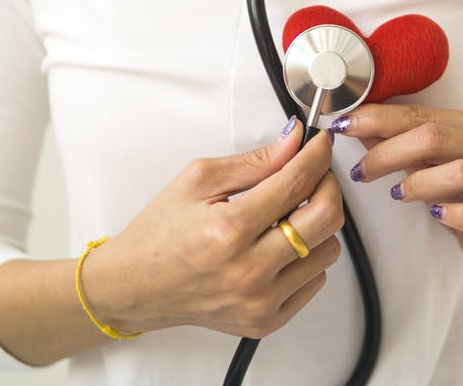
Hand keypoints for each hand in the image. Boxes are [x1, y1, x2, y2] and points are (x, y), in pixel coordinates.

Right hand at [80, 118, 343, 338]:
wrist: (135, 286)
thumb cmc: (160, 233)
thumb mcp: (198, 180)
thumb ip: (254, 161)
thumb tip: (294, 142)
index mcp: (229, 229)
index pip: (296, 182)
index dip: (316, 156)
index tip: (320, 144)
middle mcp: (249, 270)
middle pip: (326, 218)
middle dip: (328, 186)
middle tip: (314, 174)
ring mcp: (260, 300)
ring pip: (328, 251)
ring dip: (317, 224)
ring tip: (289, 214)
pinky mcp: (267, 320)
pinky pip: (315, 281)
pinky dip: (307, 257)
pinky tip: (279, 246)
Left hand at [333, 104, 462, 278]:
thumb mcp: (438, 165)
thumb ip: (406, 145)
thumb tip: (359, 127)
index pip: (425, 115)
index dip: (381, 119)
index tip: (346, 125)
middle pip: (438, 138)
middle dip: (389, 151)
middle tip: (363, 169)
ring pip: (460, 172)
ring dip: (418, 182)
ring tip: (398, 194)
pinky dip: (456, 214)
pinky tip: (437, 214)